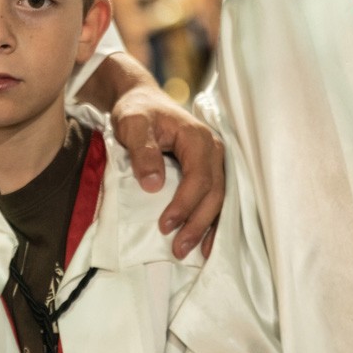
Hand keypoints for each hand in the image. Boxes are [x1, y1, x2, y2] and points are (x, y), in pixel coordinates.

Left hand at [110, 83, 224, 259]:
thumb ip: (142, 150)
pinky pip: (216, 197)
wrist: (142, 100)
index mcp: (197, 138)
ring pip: (220, 198)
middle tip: (178, 249)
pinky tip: (206, 241)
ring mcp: (215, 160)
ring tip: (193, 252)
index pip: (198, 178)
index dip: (184, 205)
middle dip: (198, 223)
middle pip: (214, 192)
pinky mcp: (209, 169)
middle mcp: (213, 149)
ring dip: (208, 227)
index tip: (165, 226)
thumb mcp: (132, 124)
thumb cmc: (137, 111)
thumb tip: (153, 185)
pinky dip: (212, 220)